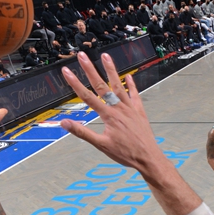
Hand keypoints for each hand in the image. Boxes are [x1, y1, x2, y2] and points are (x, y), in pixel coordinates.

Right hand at [58, 53, 164, 171]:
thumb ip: (82, 132)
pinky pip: (135, 95)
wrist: (148, 158)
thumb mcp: (101, 145)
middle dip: (90, 69)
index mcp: (108, 116)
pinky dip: (131, 85)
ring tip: (106, 56)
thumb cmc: (126, 154)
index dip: (75, 83)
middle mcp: (119, 108)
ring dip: (111, 70)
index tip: (66, 71)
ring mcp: (130, 108)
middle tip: (82, 56)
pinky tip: (129, 76)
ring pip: (119, 86)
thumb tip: (64, 123)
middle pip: (102, 86)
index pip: (87, 97)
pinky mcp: (139, 111)